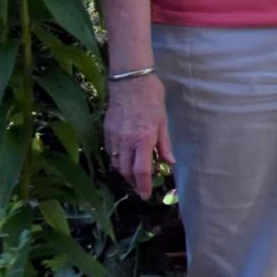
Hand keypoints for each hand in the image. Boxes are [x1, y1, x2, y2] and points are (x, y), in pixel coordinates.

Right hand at [104, 75, 172, 200]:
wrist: (130, 81)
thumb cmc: (151, 98)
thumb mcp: (163, 121)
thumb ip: (164, 144)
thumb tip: (170, 162)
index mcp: (143, 139)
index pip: (141, 171)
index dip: (143, 186)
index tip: (145, 195)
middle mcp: (126, 141)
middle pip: (126, 171)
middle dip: (133, 183)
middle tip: (141, 188)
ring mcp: (114, 137)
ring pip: (116, 164)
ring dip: (124, 174)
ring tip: (133, 177)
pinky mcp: (106, 131)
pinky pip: (110, 153)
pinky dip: (116, 161)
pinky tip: (124, 161)